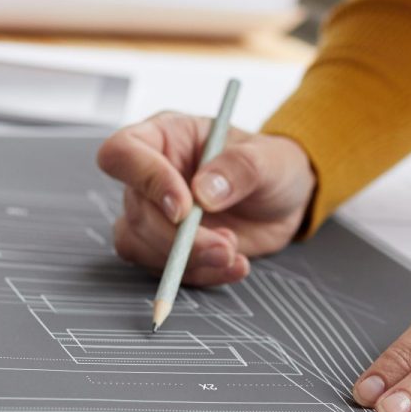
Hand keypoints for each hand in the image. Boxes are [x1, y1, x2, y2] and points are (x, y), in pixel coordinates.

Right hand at [95, 111, 315, 286]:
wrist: (286, 201)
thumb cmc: (272, 165)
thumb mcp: (270, 159)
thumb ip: (240, 168)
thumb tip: (204, 191)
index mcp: (166, 137)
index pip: (124, 152)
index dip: (146, 180)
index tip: (183, 209)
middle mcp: (152, 175)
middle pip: (137, 210)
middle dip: (179, 238)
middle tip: (224, 245)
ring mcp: (155, 213)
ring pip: (140, 245)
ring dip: (188, 260)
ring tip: (233, 252)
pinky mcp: (165, 246)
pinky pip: (162, 269)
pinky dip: (200, 274)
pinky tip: (234, 265)